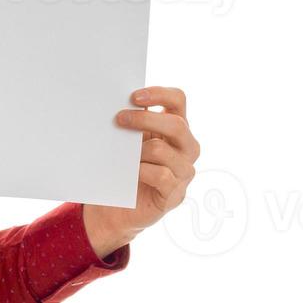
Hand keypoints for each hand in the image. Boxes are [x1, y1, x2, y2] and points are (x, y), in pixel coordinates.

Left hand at [82, 86, 201, 256]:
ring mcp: (184, 171)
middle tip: (119, 119)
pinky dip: (142, 171)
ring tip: (121, 154)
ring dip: (138, 150)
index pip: (178, 100)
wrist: (117, 208)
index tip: (133, 96)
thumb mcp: (129, 141)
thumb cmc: (123, 167)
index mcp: (176, 127)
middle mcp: (186, 148)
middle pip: (176, 125)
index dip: (159, 94)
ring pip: (163, 150)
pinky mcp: (175, 194)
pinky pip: (161, 176)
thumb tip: (116, 100)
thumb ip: (131, 122)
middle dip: (145, 120)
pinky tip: (129, 172)